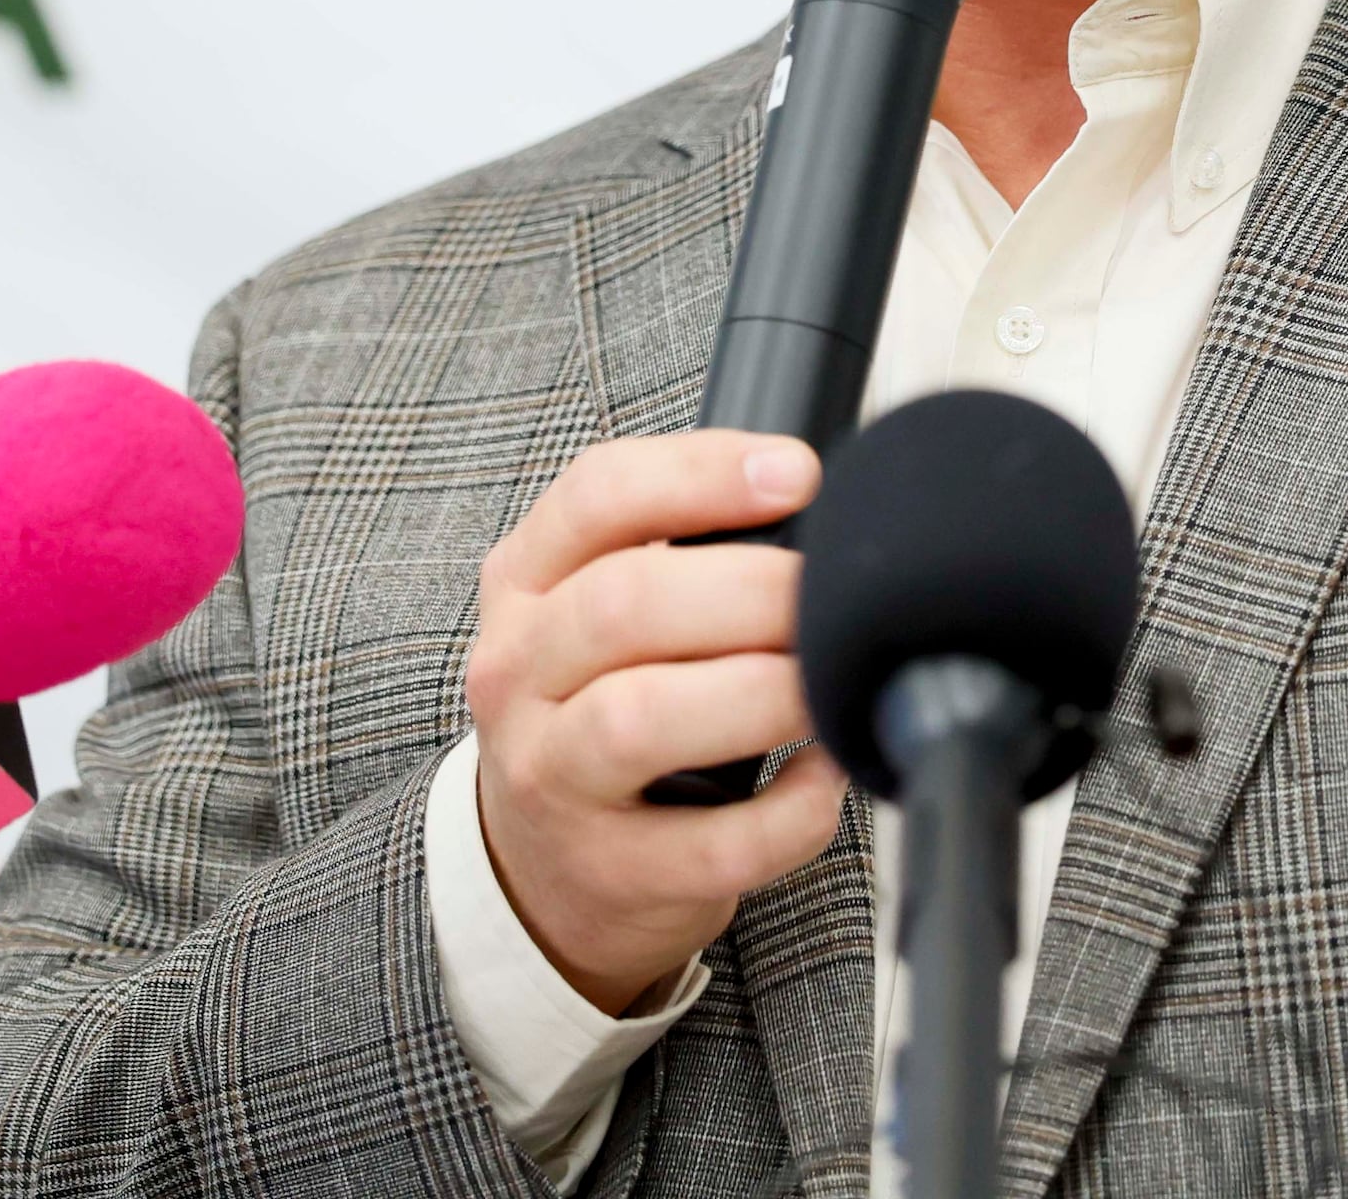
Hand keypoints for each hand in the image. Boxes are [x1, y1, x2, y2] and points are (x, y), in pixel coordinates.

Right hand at [464, 431, 847, 1016]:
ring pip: (640, 719)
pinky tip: (825, 774)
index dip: (705, 474)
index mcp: (525, 582)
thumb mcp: (595, 608)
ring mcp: (552, 779)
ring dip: (759, 692)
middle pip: (625, 604)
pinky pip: (712, 845)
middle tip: (827, 595)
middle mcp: (520, 674)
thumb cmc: (599, 703)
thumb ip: (677, 548)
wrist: (537, 864)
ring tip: (824, 680)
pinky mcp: (610, 873)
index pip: (598, 496)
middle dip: (752, 590)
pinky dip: (790, 810)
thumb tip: (814, 508)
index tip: (799, 474)